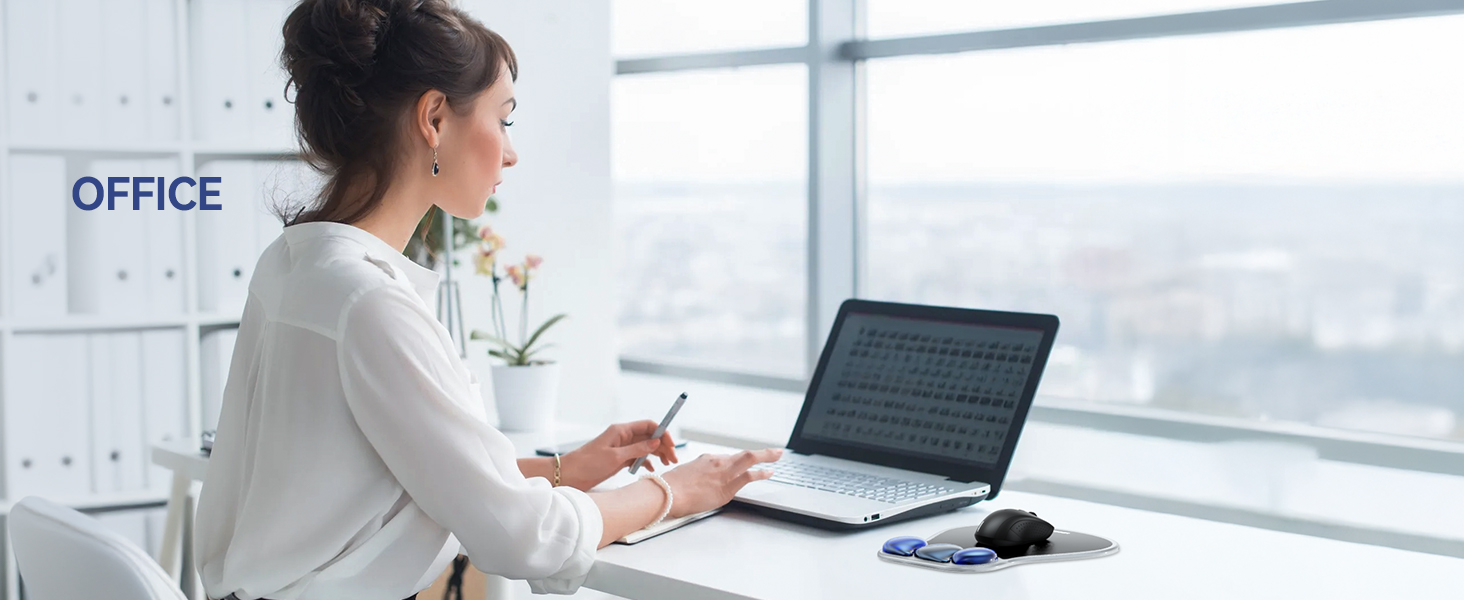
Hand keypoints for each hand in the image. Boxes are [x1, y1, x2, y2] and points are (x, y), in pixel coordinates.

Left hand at [560, 420, 678, 490]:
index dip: (662, 433)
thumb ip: (637, 449)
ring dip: (657, 454)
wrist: (569, 475)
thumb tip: (657, 441)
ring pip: (645, 447)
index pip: (648, 425)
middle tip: (673, 459)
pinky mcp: (619, 459)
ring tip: (667, 464)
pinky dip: (646, 462)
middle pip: (649, 437)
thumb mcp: (615, 457)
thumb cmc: (588, 464)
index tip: (671, 445)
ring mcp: (621, 448)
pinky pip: (638, 458)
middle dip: (663, 446)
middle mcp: (623, 437)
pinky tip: (651, 469)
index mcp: (621, 430)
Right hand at [659, 448, 782, 518]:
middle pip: (744, 454)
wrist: (668, 492)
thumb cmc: (671, 487)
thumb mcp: (683, 476)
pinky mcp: (727, 486)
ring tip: (778, 456)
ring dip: (766, 457)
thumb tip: (697, 483)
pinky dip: (761, 473)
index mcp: (706, 460)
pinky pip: (748, 476)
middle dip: (762, 453)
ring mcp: (723, 473)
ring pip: (750, 459)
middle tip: (775, 452)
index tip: (745, 463)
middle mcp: (717, 463)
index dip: (739, 463)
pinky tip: (769, 473)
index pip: (727, 459)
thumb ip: (695, 477)